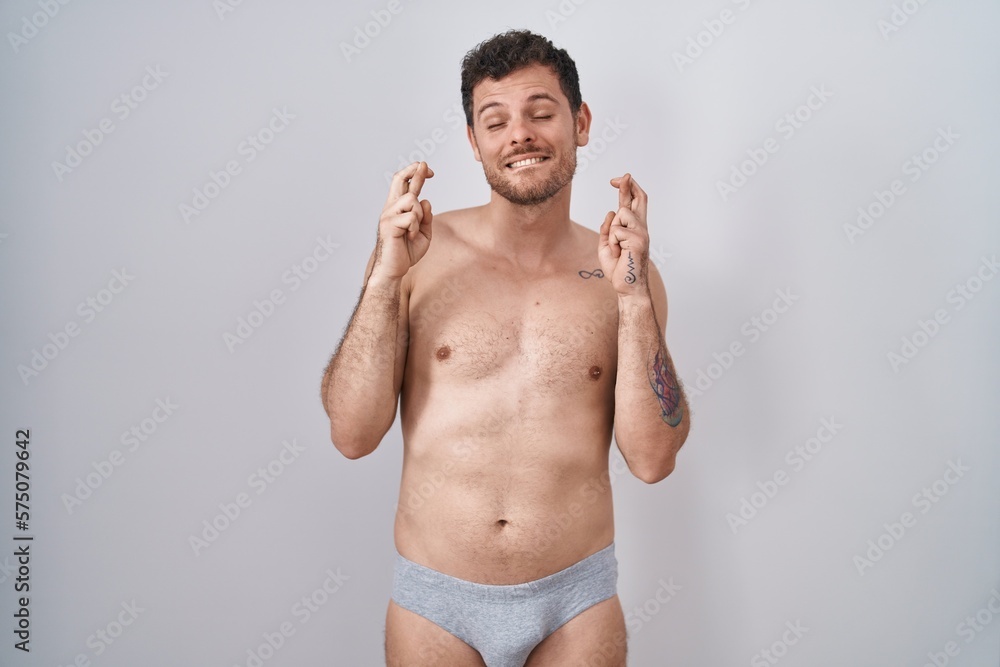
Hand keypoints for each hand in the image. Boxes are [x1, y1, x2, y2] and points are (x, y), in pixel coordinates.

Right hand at [372, 161, 433, 279]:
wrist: (394, 269)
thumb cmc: (406, 252)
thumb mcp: (424, 233)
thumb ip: (426, 218)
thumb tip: (426, 200)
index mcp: (399, 208)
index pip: (405, 183)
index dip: (416, 173)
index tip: (427, 169)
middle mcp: (391, 208)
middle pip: (399, 179)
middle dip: (414, 170)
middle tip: (425, 165)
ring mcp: (388, 215)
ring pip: (412, 200)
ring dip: (420, 215)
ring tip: (414, 231)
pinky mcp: (389, 225)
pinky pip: (411, 217)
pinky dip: (416, 228)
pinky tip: (410, 237)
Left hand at [598, 173, 649, 294]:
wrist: (626, 287)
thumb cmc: (618, 269)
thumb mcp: (606, 246)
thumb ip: (607, 229)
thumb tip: (610, 212)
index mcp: (634, 229)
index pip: (633, 203)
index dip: (627, 189)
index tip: (618, 180)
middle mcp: (641, 228)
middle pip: (639, 198)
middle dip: (629, 185)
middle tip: (622, 176)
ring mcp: (642, 233)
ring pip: (621, 214)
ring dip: (612, 231)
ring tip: (617, 249)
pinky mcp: (639, 240)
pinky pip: (617, 231)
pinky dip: (613, 242)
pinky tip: (620, 253)